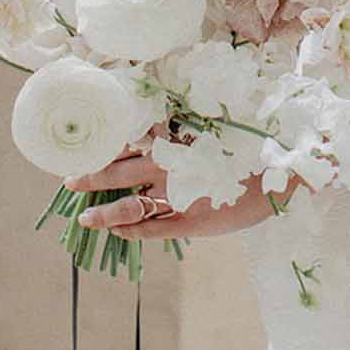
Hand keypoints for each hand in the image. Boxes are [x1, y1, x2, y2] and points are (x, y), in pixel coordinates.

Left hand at [65, 143, 273, 240]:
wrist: (281, 170)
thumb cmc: (251, 143)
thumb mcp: (216, 125)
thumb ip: (188, 126)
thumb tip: (165, 118)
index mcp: (175, 139)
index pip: (129, 141)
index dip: (105, 145)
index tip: (85, 145)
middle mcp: (171, 165)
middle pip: (119, 171)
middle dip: (91, 176)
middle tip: (68, 181)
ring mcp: (178, 195)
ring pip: (128, 206)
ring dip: (103, 212)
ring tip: (84, 217)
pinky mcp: (189, 221)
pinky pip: (151, 229)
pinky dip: (130, 231)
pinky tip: (115, 232)